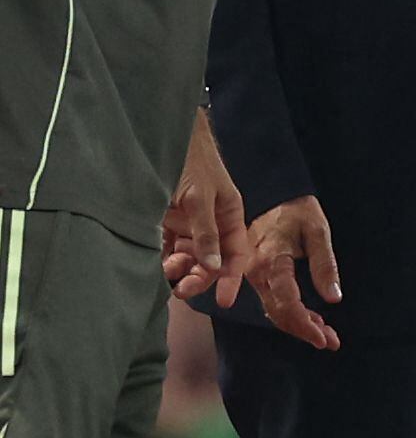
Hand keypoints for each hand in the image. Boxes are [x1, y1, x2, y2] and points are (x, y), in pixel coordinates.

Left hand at [162, 109, 247, 313]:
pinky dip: (162, 260)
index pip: (236, 253)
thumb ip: (207, 232)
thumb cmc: (191, 160)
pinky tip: (156, 264)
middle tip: (182, 290)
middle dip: (199, 278)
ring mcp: (188, 224)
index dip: (231, 277)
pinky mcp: (166, 223)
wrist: (160, 137)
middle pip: (210, 261)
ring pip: (188, 259)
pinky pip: (166, 250)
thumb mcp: (201, 196)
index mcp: (229, 215)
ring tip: (166, 269)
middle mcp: (211, 223)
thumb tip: (214, 267)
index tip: (223, 300)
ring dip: (179, 270)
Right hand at [245, 195, 342, 352]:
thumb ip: (325, 265)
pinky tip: (310, 321)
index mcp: (271, 261)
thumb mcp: (318, 231)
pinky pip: (272, 302)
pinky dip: (290, 315)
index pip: (286, 302)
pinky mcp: (258, 276)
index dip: (305, 324)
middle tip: (331, 342)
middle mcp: (257, 273)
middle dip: (305, 331)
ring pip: (274, 311)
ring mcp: (254, 276)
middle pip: (279, 313)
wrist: (274, 196)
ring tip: (326, 335)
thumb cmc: (297, 211)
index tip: (324, 338)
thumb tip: (334, 298)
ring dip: (299, 326)